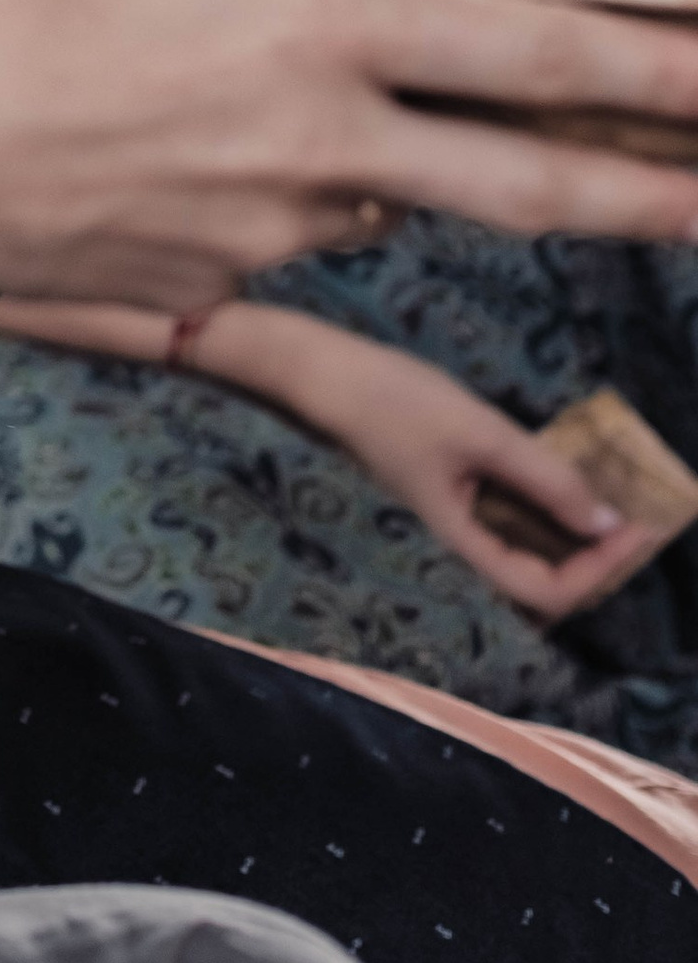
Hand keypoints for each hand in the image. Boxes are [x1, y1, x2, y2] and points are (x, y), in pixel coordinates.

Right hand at [0, 0, 697, 305]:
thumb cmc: (0, 7)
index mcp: (319, 33)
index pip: (535, 58)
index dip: (658, 76)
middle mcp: (322, 145)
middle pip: (530, 187)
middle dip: (651, 194)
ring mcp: (273, 229)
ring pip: (385, 197)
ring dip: (407, 166)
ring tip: (327, 111)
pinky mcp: (212, 282)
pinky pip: (285, 230)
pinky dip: (280, 188)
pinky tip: (191, 144)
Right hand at [245, 313, 651, 621]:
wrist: (323, 373)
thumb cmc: (393, 402)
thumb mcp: (478, 432)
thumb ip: (543, 477)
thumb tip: (605, 520)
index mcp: (462, 542)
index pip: (548, 589)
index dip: (600, 568)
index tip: (637, 526)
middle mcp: (461, 540)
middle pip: (542, 577)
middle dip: (596, 553)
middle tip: (638, 513)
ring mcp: (455, 515)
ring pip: (529, 545)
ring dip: (574, 527)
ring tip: (614, 494)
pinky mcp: (451, 488)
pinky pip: (511, 514)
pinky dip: (547, 502)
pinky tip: (566, 472)